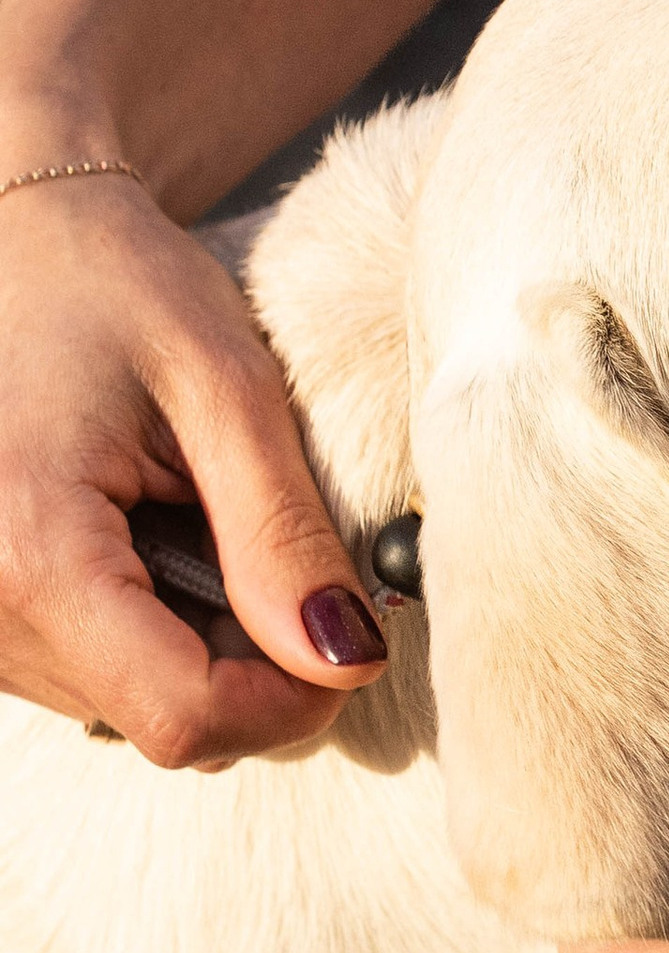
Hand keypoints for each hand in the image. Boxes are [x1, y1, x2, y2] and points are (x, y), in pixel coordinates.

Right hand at [0, 168, 384, 762]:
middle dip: (254, 668)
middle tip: (284, 555)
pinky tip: (160, 538)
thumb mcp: (225, 389)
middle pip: (160, 721)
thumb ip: (283, 534)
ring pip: (128, 706)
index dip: (289, 699)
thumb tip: (346, 658)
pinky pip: (92, 671)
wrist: (16, 231)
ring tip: (206, 522)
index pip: (181, 713)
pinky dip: (152, 628)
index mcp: (29, 550)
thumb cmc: (114, 282)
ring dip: (203, 647)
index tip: (350, 637)